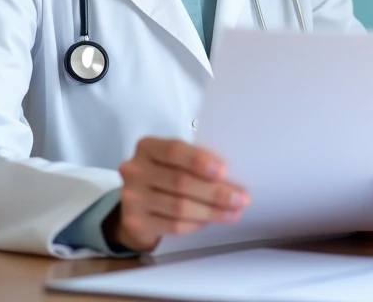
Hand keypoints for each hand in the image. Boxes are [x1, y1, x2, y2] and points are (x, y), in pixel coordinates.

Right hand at [105, 137, 249, 252]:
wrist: (136, 204)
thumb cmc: (164, 176)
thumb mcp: (174, 161)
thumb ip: (194, 162)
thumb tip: (230, 177)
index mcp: (147, 147)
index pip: (174, 151)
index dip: (200, 161)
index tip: (224, 171)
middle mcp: (135, 171)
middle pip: (180, 182)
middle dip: (216, 192)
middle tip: (240, 199)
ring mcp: (132, 198)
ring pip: (180, 207)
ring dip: (211, 212)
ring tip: (233, 213)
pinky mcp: (136, 222)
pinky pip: (173, 226)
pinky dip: (196, 224)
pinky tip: (209, 221)